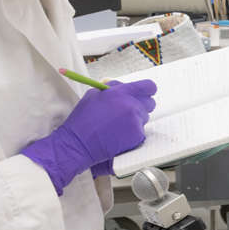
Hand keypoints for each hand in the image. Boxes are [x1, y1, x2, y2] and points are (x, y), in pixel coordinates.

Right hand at [21, 79, 157, 189]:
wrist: (79, 143)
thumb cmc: (83, 120)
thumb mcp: (94, 95)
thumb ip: (112, 88)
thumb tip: (124, 86)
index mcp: (121, 93)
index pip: (148, 86)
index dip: (147, 90)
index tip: (144, 93)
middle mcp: (131, 106)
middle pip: (150, 102)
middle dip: (141, 105)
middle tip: (128, 111)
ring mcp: (136, 121)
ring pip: (144, 118)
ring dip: (136, 120)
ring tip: (117, 125)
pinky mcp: (137, 135)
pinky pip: (141, 132)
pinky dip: (133, 133)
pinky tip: (118, 135)